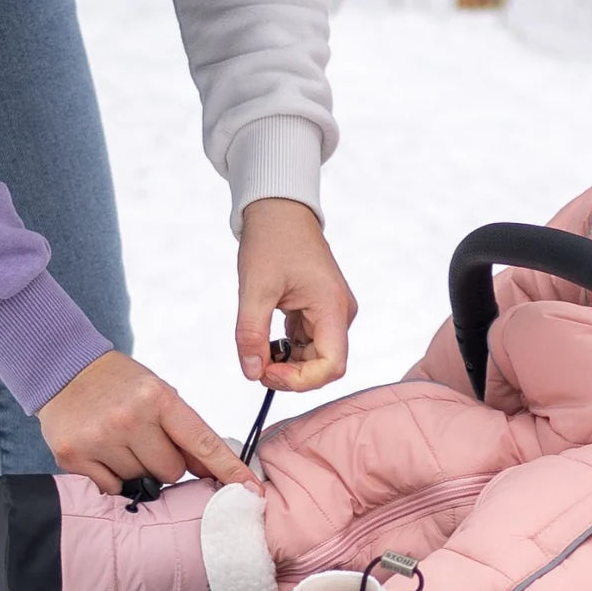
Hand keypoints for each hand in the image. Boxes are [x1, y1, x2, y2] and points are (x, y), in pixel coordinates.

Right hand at [37, 351, 261, 493]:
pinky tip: (102, 451)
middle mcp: (130, 418)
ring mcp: (99, 438)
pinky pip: (110, 488)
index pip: (203, 442)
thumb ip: (186, 433)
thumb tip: (213, 473)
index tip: (251, 490)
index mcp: (159, 399)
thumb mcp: (160, 395)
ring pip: (141, 481)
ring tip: (119, 441)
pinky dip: (111, 477)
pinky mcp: (73, 456)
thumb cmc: (121, 385)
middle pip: (172, 471)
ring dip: (136, 468)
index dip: (229, 469)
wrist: (63, 369)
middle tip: (146, 441)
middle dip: (166, 463)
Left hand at [236, 198, 357, 391]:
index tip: (267, 373)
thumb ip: (251, 334)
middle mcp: (340, 314)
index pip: (332, 365)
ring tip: (258, 350)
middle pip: (324, 365)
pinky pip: (308, 343)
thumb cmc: (272, 240)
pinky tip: (267, 340)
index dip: (301, 379)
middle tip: (256, 366)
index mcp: (332, 307)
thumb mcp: (254, 288)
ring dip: (288, 363)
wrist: (279, 210)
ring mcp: (332, 313)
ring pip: (315, 357)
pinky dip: (287, 350)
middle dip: (291, 374)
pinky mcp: (321, 311)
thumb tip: (251, 373)